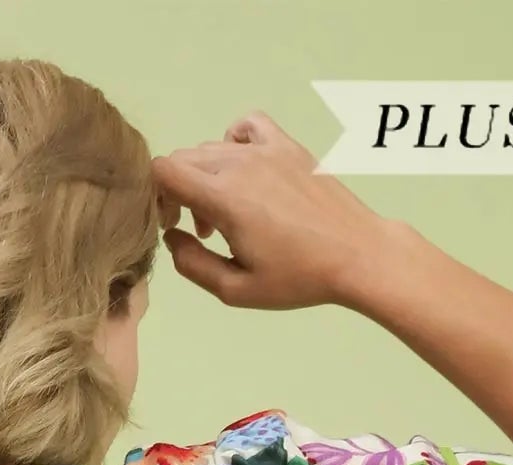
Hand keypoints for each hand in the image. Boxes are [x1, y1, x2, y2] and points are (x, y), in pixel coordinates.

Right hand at [151, 111, 397, 310]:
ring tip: (226, 214)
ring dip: (205, 177)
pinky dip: (234, 143)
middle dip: (178, 192)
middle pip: (183, 159)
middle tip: (200, 230)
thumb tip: (172, 238)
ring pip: (211, 147)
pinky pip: (247, 126)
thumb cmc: (299, 278)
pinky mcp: (288, 146)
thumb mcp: (236, 290)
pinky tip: (244, 172)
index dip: (156, 196)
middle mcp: (241, 163)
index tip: (172, 224)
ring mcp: (266, 149)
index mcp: (224, 197)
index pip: (163, 170)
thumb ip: (192, 265)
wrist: (356, 254)